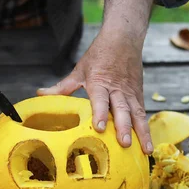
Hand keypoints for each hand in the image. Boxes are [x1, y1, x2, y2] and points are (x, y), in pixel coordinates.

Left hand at [38, 31, 151, 153]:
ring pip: (137, 114)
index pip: (100, 100)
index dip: (100, 113)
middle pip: (122, 109)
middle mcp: (117, 89)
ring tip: (145, 150)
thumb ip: (62, 87)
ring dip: (141, 132)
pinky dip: (146, 128)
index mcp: (100, 82)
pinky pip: (143, 113)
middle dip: (123, 127)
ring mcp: (130, 93)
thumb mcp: (79, 70)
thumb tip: (40, 94)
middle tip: (124, 143)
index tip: (99, 128)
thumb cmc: (99, 55)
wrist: (123, 39)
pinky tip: (147, 144)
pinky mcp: (139, 95)